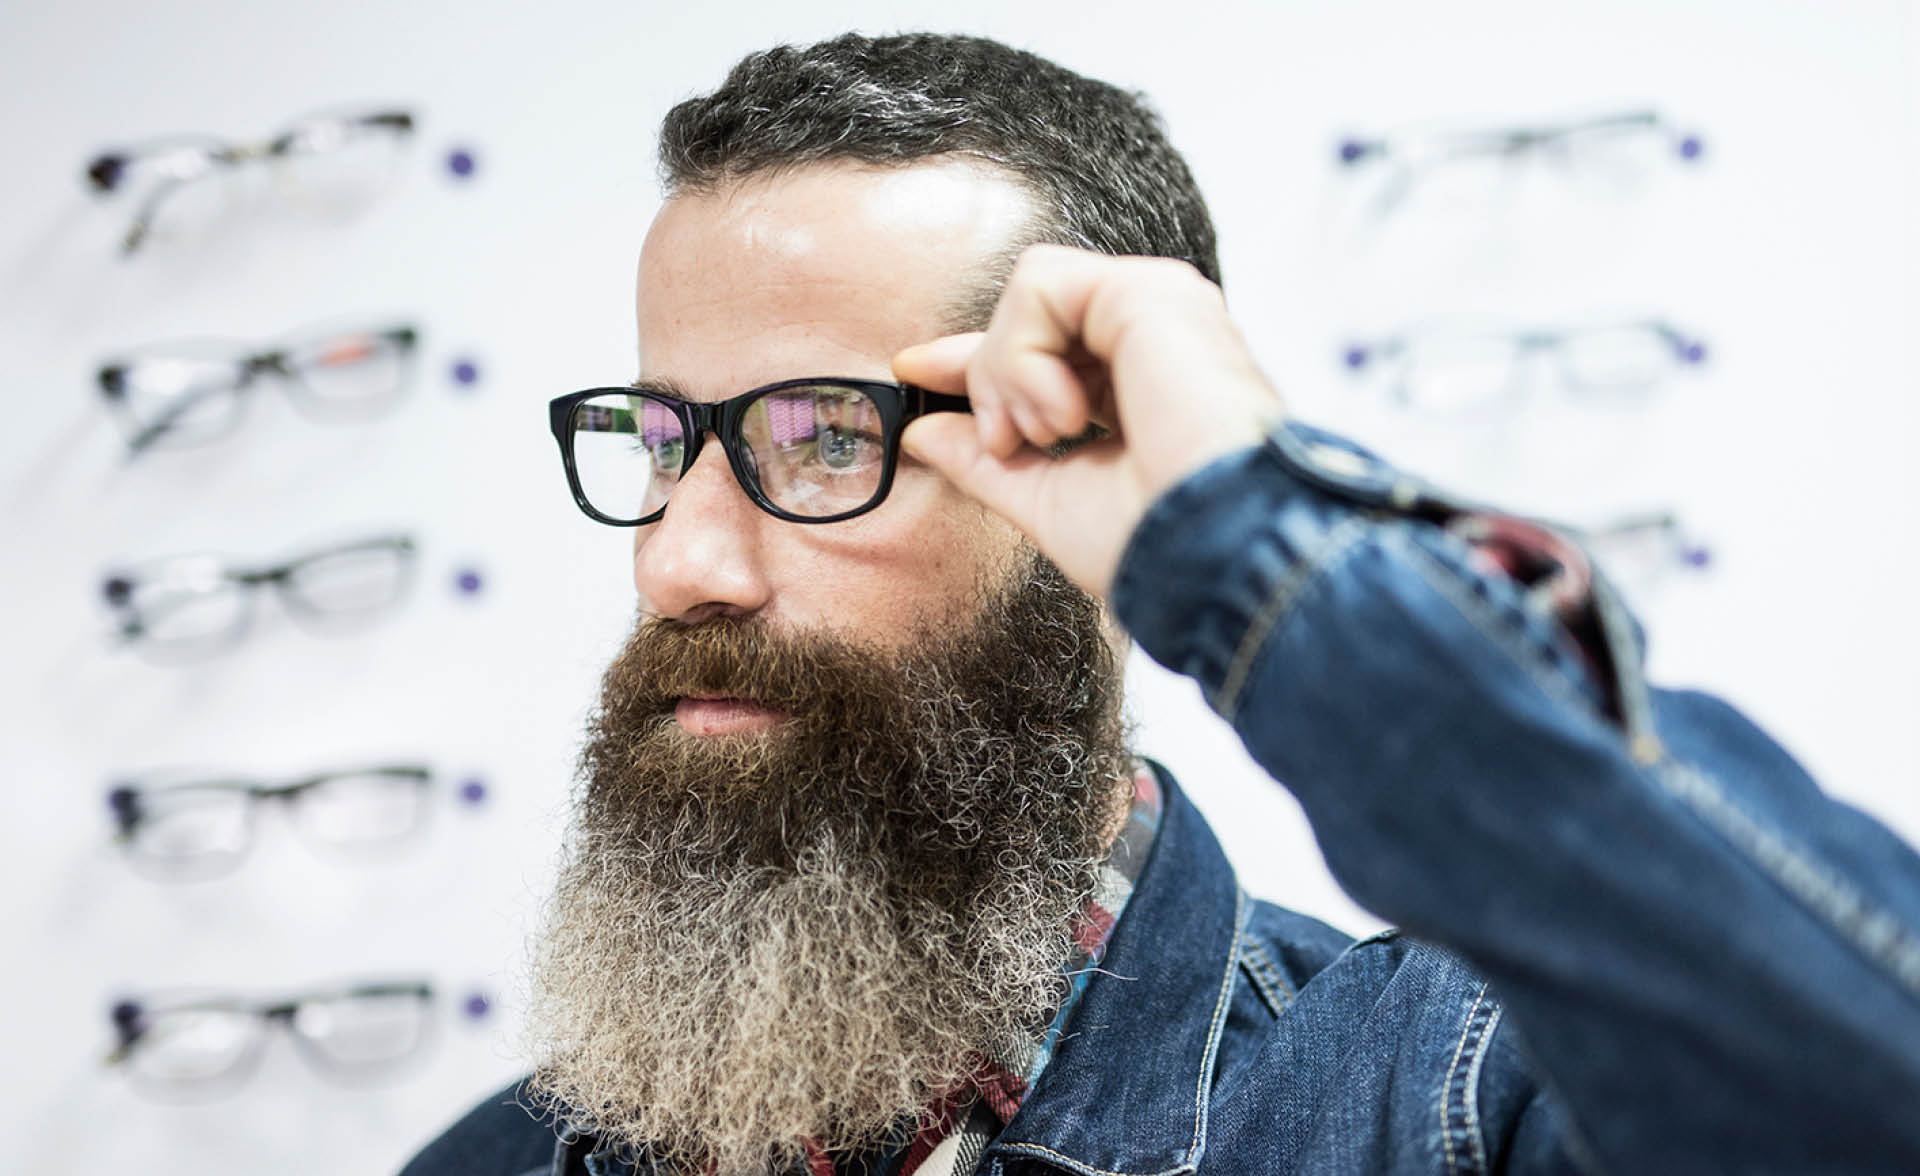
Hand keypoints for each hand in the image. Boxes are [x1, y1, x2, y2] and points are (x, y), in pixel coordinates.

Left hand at [894, 244, 1284, 598]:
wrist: (1205, 555)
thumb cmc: (1151, 543)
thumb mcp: (1047, 498)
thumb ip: (985, 461)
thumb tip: (922, 431)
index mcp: (1140, 382)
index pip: (1043, 346)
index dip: (977, 356)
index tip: (914, 370)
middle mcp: (1154, 336)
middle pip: (1027, 313)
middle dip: (989, 377)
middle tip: (1008, 441)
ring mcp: (1157, 308)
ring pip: (1028, 292)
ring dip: (1009, 371)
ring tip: (1046, 432)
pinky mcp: (1149, 292)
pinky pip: (1039, 287)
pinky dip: (1024, 356)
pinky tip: (1062, 412)